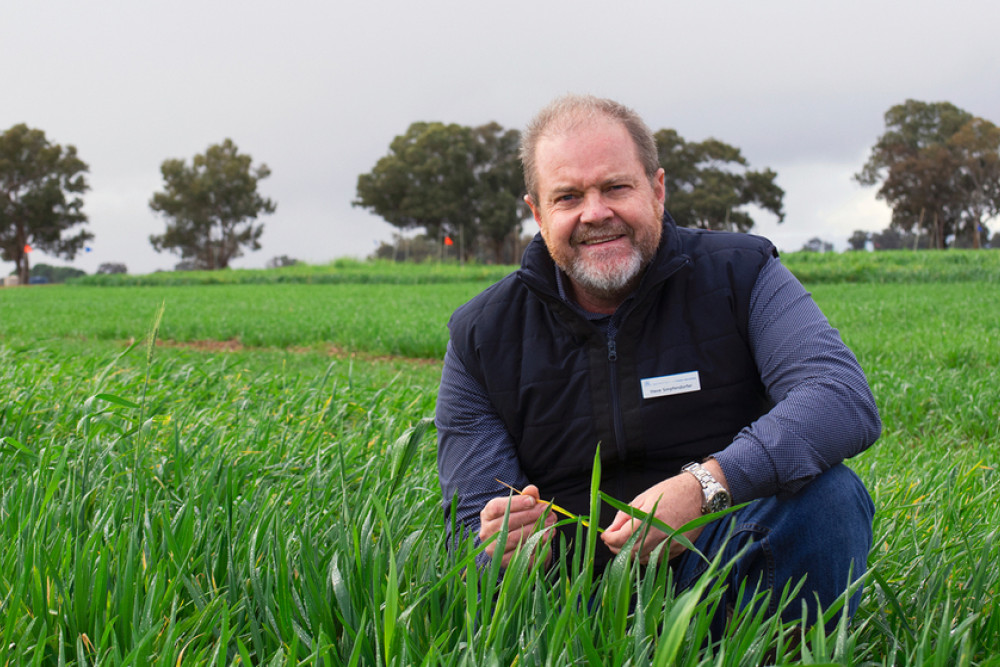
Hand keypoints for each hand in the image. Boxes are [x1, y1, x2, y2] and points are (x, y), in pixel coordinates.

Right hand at [479, 484, 556, 566]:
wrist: (518, 546)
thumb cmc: (519, 520)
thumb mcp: (522, 506)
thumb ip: (527, 496)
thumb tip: (532, 490)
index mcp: (488, 515)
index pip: (497, 507)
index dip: (515, 503)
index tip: (533, 501)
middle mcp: (486, 532)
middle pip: (507, 522)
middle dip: (530, 516)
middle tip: (547, 511)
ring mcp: (494, 549)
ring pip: (514, 538)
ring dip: (535, 529)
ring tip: (551, 523)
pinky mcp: (505, 562)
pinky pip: (521, 553)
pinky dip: (536, 544)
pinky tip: (548, 537)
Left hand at [601, 459, 727, 563]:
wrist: (699, 495)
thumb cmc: (670, 492)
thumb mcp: (643, 498)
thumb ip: (624, 515)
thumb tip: (610, 530)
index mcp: (648, 519)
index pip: (621, 538)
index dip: (609, 538)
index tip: (604, 535)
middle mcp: (660, 534)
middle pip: (630, 552)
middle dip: (616, 548)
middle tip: (611, 540)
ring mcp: (670, 544)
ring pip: (642, 559)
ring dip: (629, 554)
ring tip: (624, 543)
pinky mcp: (678, 550)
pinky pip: (656, 559)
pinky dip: (644, 556)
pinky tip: (640, 547)